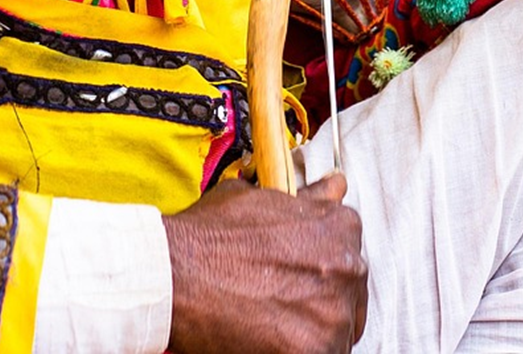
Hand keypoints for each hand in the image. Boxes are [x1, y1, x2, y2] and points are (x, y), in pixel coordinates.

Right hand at [163, 170, 367, 353]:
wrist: (174, 273)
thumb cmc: (211, 237)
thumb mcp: (260, 200)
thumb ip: (307, 199)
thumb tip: (335, 186)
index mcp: (341, 227)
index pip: (347, 261)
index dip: (319, 276)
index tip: (296, 283)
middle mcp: (347, 267)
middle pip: (346, 300)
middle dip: (317, 306)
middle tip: (276, 307)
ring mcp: (334, 311)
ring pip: (335, 335)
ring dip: (307, 334)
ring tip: (267, 327)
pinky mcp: (315, 351)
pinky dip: (294, 353)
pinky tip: (266, 344)